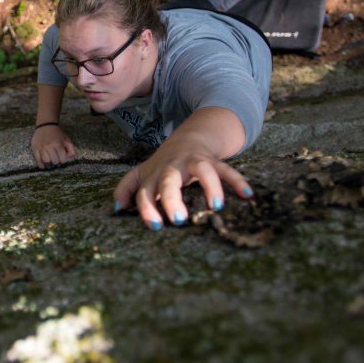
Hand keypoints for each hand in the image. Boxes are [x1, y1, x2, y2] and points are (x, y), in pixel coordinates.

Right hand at [31, 125, 75, 168]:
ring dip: (50, 164)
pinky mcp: (35, 149)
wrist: (45, 125)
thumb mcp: (67, 140)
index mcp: (58, 144)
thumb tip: (68, 158)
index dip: (63, 160)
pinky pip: (38, 161)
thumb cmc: (57, 134)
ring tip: (50, 162)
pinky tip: (44, 165)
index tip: (61, 158)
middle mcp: (49, 146)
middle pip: (54, 161)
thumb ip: (71, 150)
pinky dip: (42, 165)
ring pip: (46, 162)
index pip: (62, 159)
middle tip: (56, 159)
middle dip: (56, 162)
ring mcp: (41, 148)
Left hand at [112, 139, 252, 230]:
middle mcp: (172, 168)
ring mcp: (193, 162)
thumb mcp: (142, 174)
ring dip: (209, 186)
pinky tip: (247, 195)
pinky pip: (226, 169)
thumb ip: (126, 188)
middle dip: (172, 199)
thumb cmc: (163, 164)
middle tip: (178, 220)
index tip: (156, 225)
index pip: (146, 192)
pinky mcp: (213, 161)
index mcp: (154, 175)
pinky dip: (237, 181)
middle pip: (170, 180)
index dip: (148, 208)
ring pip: (202, 170)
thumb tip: (116, 208)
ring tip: (216, 207)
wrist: (190, 137)